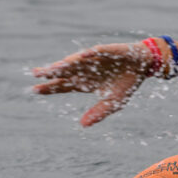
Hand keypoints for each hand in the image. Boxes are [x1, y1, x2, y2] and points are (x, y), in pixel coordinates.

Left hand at [32, 42, 154, 126]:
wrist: (142, 66)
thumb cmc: (125, 83)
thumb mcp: (113, 103)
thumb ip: (98, 113)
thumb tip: (82, 125)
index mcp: (84, 82)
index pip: (63, 85)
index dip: (50, 88)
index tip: (34, 90)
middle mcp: (86, 70)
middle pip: (65, 72)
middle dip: (51, 73)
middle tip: (36, 75)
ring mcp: (95, 59)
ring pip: (77, 61)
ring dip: (66, 63)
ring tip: (55, 66)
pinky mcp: (107, 51)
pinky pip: (98, 52)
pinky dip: (90, 54)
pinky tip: (81, 55)